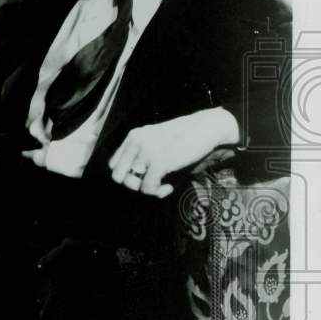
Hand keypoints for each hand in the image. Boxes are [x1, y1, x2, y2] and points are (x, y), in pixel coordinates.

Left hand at [108, 108, 239, 197]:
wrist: (206, 127)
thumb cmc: (185, 136)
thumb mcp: (156, 138)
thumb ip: (143, 152)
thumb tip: (136, 180)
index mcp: (134, 136)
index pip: (113, 163)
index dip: (126, 175)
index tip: (143, 176)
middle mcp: (136, 142)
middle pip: (118, 176)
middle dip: (133, 184)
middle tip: (150, 184)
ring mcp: (146, 151)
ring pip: (132, 184)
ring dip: (147, 190)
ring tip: (162, 186)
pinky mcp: (159, 161)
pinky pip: (147, 187)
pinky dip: (158, 192)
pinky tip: (169, 187)